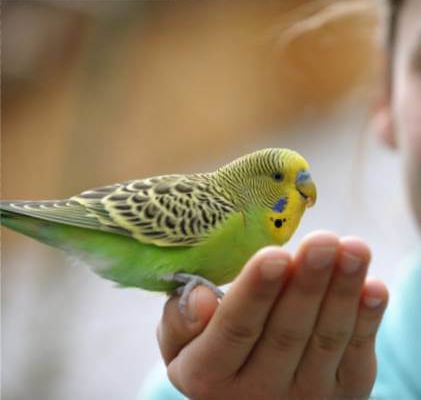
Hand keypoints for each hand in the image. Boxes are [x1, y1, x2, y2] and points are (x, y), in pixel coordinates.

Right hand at [157, 231, 387, 398]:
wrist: (249, 397)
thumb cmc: (210, 353)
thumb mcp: (179, 342)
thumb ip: (180, 320)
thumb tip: (199, 297)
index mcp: (209, 376)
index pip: (234, 330)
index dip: (255, 293)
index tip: (274, 255)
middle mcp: (257, 394)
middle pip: (286, 333)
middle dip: (306, 284)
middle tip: (323, 241)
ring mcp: (303, 397)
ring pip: (325, 339)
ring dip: (342, 292)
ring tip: (353, 249)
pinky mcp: (341, 395)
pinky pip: (356, 355)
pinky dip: (367, 319)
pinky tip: (374, 286)